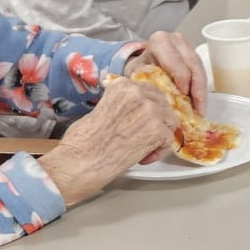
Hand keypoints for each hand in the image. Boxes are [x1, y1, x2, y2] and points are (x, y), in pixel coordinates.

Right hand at [42, 78, 178, 206]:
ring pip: (169, 121)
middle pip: (162, 105)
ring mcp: (149, 111)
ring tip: (142, 147)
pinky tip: (142, 157)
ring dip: (159, 135)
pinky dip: (157, 151)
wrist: (79, 163)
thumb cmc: (82, 141)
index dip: (146, 108)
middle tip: (143, 135)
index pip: (149, 91)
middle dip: (155, 121)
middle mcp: (138, 93)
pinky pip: (167, 140)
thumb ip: (120, 104)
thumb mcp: (101, 109)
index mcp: (123, 86)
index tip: (139, 119)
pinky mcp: (156, 131)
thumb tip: (132, 110)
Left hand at [123, 31, 206, 111]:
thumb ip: (148, 83)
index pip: (175, 60)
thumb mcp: (137, 74)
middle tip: (198, 109)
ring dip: (202, 92)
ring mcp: (188, 47)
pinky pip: (201, 73)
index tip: (183, 96)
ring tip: (200, 111)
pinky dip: (201, 90)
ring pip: (200, 69)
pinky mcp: (194, 56)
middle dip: (197, 88)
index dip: (181, 79)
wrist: (141, 61)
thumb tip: (160, 102)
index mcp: (160, 41)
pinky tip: (199, 104)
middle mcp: (177, 41)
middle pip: (192, 64)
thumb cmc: (139, 68)